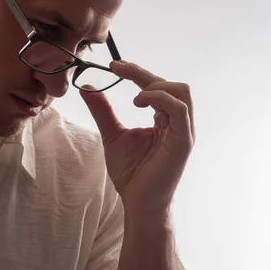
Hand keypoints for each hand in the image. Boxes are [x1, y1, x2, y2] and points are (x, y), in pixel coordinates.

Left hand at [80, 60, 194, 219]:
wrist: (138, 203)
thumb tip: (87, 86)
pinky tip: (138, 103)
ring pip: (181, 91)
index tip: (113, 65)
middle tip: (116, 68)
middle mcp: (178, 122)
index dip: (136, 72)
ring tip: (132, 97)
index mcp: (165, 119)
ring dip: (154, 85)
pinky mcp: (183, 142)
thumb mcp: (112, 134)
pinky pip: (179, 110)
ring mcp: (183, 131)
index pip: (157, 86)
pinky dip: (160, 99)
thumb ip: (103, 110)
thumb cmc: (131, 173)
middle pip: (171, 83)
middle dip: (143, 73)